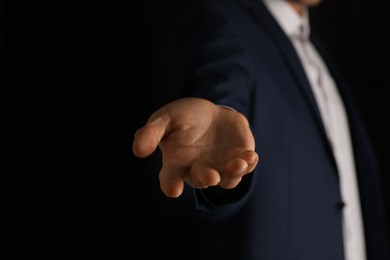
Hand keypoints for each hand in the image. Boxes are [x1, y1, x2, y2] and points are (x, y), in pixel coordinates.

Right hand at [132, 97, 258, 197]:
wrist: (210, 112)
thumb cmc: (182, 117)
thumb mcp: (165, 118)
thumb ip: (151, 132)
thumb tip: (137, 150)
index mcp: (177, 163)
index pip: (170, 178)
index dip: (170, 184)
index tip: (172, 189)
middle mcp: (199, 169)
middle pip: (203, 180)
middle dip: (207, 178)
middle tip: (211, 176)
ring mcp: (220, 166)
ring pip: (228, 179)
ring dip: (233, 174)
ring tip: (239, 164)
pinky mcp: (238, 158)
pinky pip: (245, 166)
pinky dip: (249, 163)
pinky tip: (250, 156)